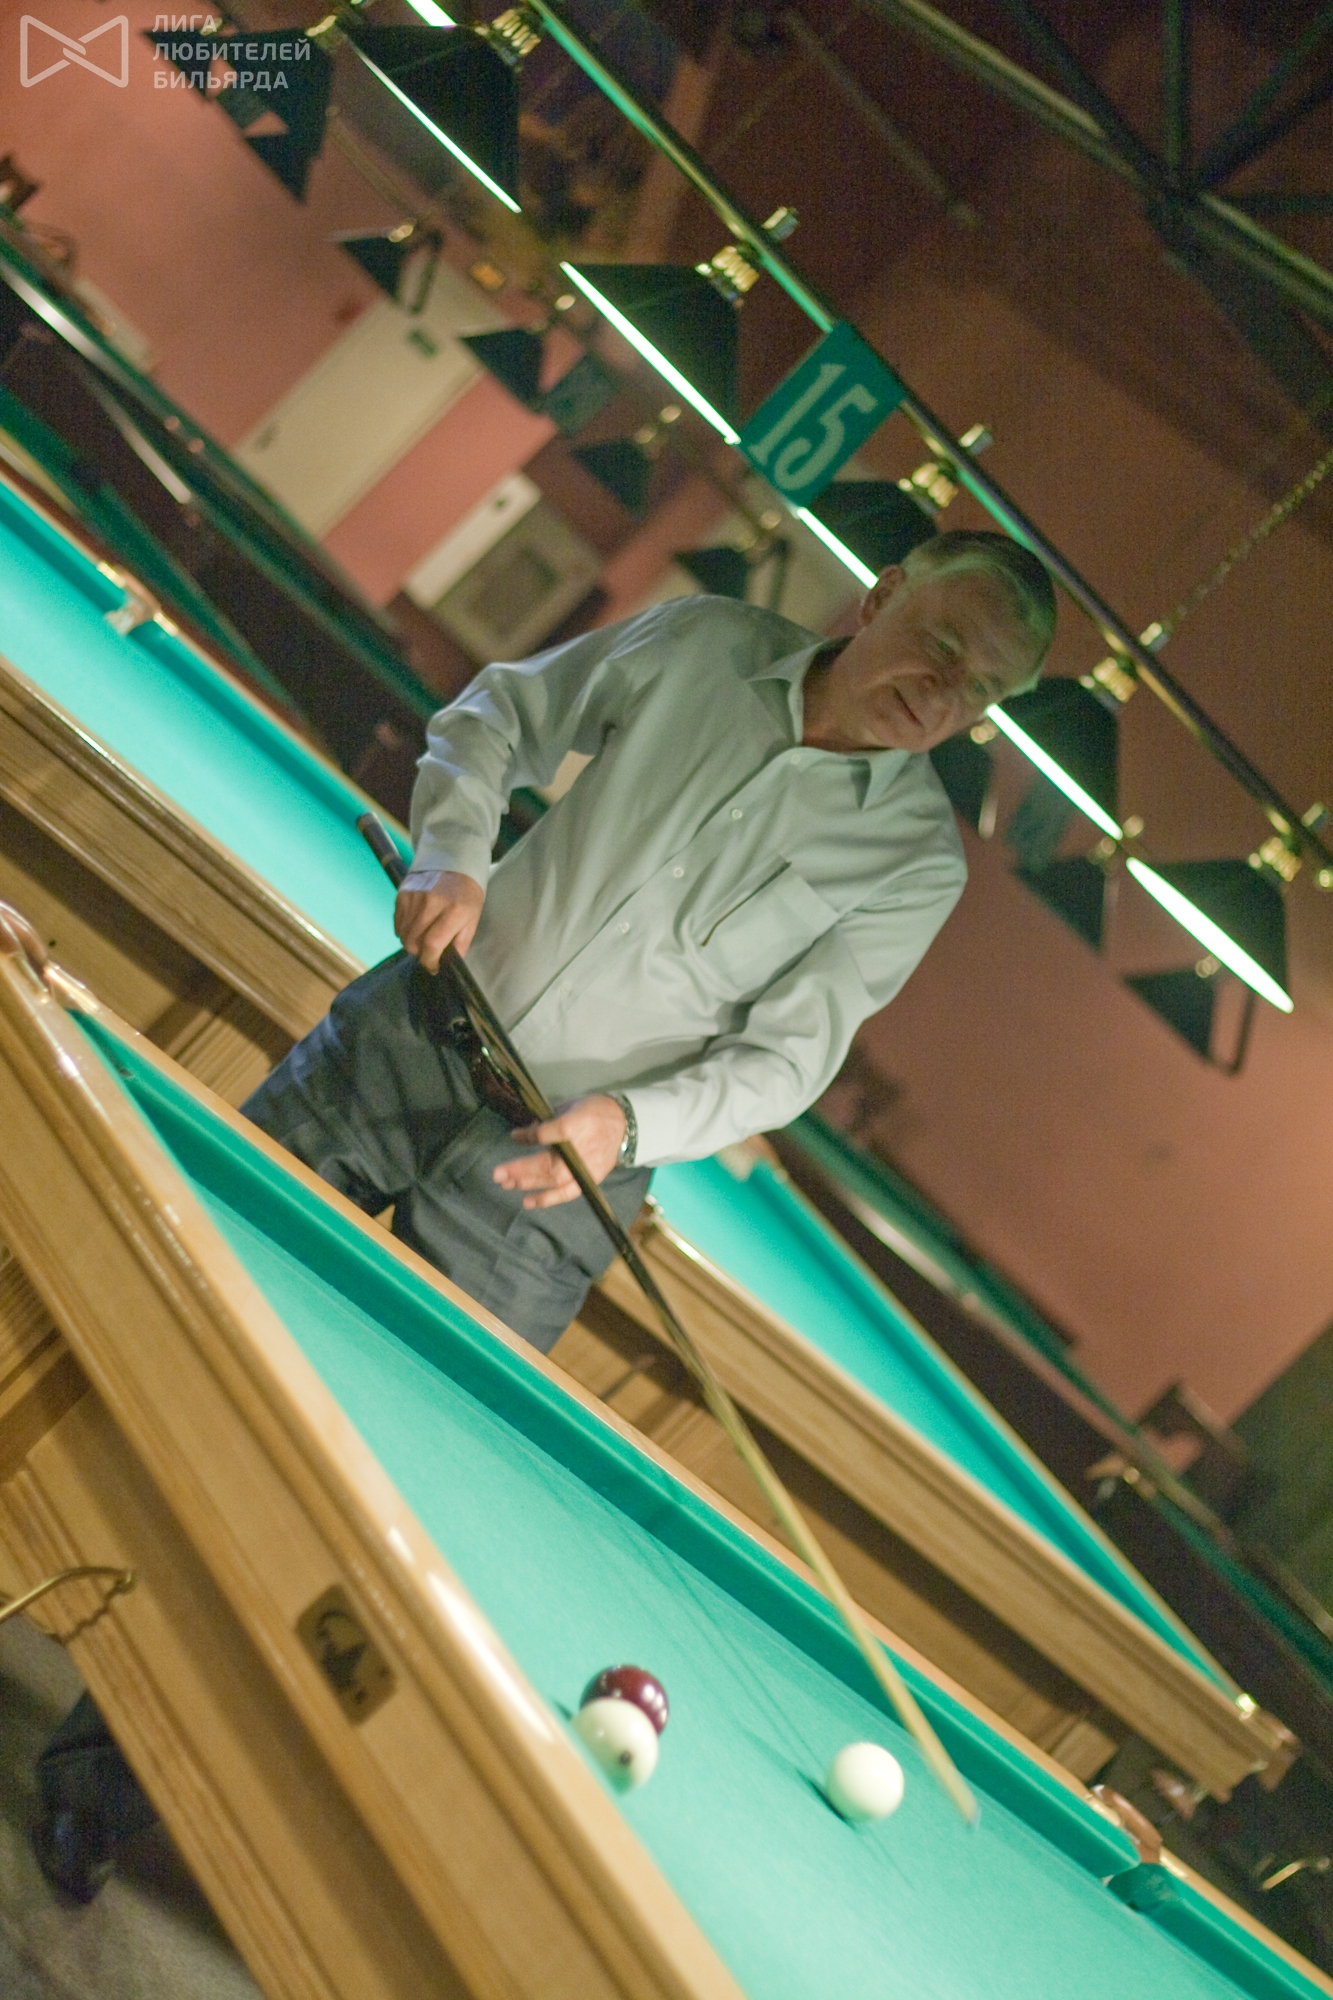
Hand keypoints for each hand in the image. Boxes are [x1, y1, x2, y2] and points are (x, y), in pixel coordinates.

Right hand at [395, 871, 484, 972]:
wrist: (454, 862)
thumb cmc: (466, 895)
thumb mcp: (472, 919)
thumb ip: (461, 943)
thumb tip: (448, 962)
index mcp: (453, 911)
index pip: (432, 944)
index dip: (430, 961)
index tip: (433, 966)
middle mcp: (431, 903)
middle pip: (413, 942)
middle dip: (420, 954)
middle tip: (429, 953)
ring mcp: (414, 897)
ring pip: (403, 934)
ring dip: (411, 943)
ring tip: (422, 939)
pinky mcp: (402, 893)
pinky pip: (397, 922)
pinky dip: (404, 930)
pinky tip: (415, 927)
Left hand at [492, 1094, 626, 1209]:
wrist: (624, 1125)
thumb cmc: (593, 1111)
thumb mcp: (568, 1106)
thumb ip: (546, 1121)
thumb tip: (523, 1134)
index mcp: (576, 1124)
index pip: (547, 1134)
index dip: (528, 1137)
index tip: (514, 1136)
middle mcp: (581, 1149)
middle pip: (548, 1164)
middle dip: (521, 1170)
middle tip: (498, 1174)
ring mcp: (586, 1168)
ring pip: (554, 1180)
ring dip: (527, 1183)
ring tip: (506, 1183)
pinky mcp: (589, 1180)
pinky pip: (567, 1193)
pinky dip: (547, 1199)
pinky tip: (527, 1202)